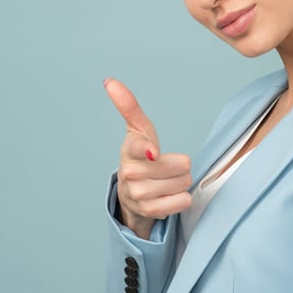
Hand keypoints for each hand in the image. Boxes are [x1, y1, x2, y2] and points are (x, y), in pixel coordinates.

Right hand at [104, 79, 192, 238]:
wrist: (130, 194)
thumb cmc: (140, 157)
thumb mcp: (138, 130)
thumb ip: (129, 106)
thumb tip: (110, 81)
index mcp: (129, 150)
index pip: (138, 147)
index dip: (148, 149)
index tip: (153, 152)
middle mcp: (130, 173)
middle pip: (180, 166)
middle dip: (180, 166)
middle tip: (168, 167)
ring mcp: (138, 194)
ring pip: (183, 183)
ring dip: (182, 182)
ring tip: (167, 181)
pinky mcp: (149, 212)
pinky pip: (182, 201)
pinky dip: (182, 198)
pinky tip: (169, 195)